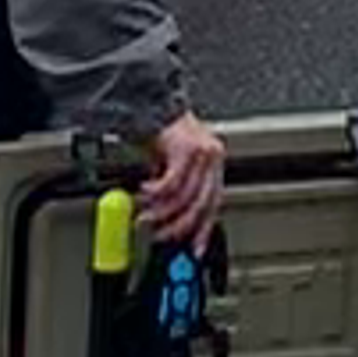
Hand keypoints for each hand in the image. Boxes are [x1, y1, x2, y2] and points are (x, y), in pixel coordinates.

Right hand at [138, 114, 229, 250]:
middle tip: (159, 235)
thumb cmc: (162, 135)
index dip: (203, 231)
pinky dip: (155, 193)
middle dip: (179, 227)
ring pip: (186, 197)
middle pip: (202, 205)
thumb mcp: (172, 168)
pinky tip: (144, 193)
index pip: (213, 206)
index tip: (194, 251)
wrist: (152, 105)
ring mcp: (203, 153)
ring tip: (145, 215)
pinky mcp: (187, 147)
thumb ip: (177, 192)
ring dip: (162, 212)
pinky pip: (172, 182)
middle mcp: (213, 159)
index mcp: (213, 166)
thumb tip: (169, 223)